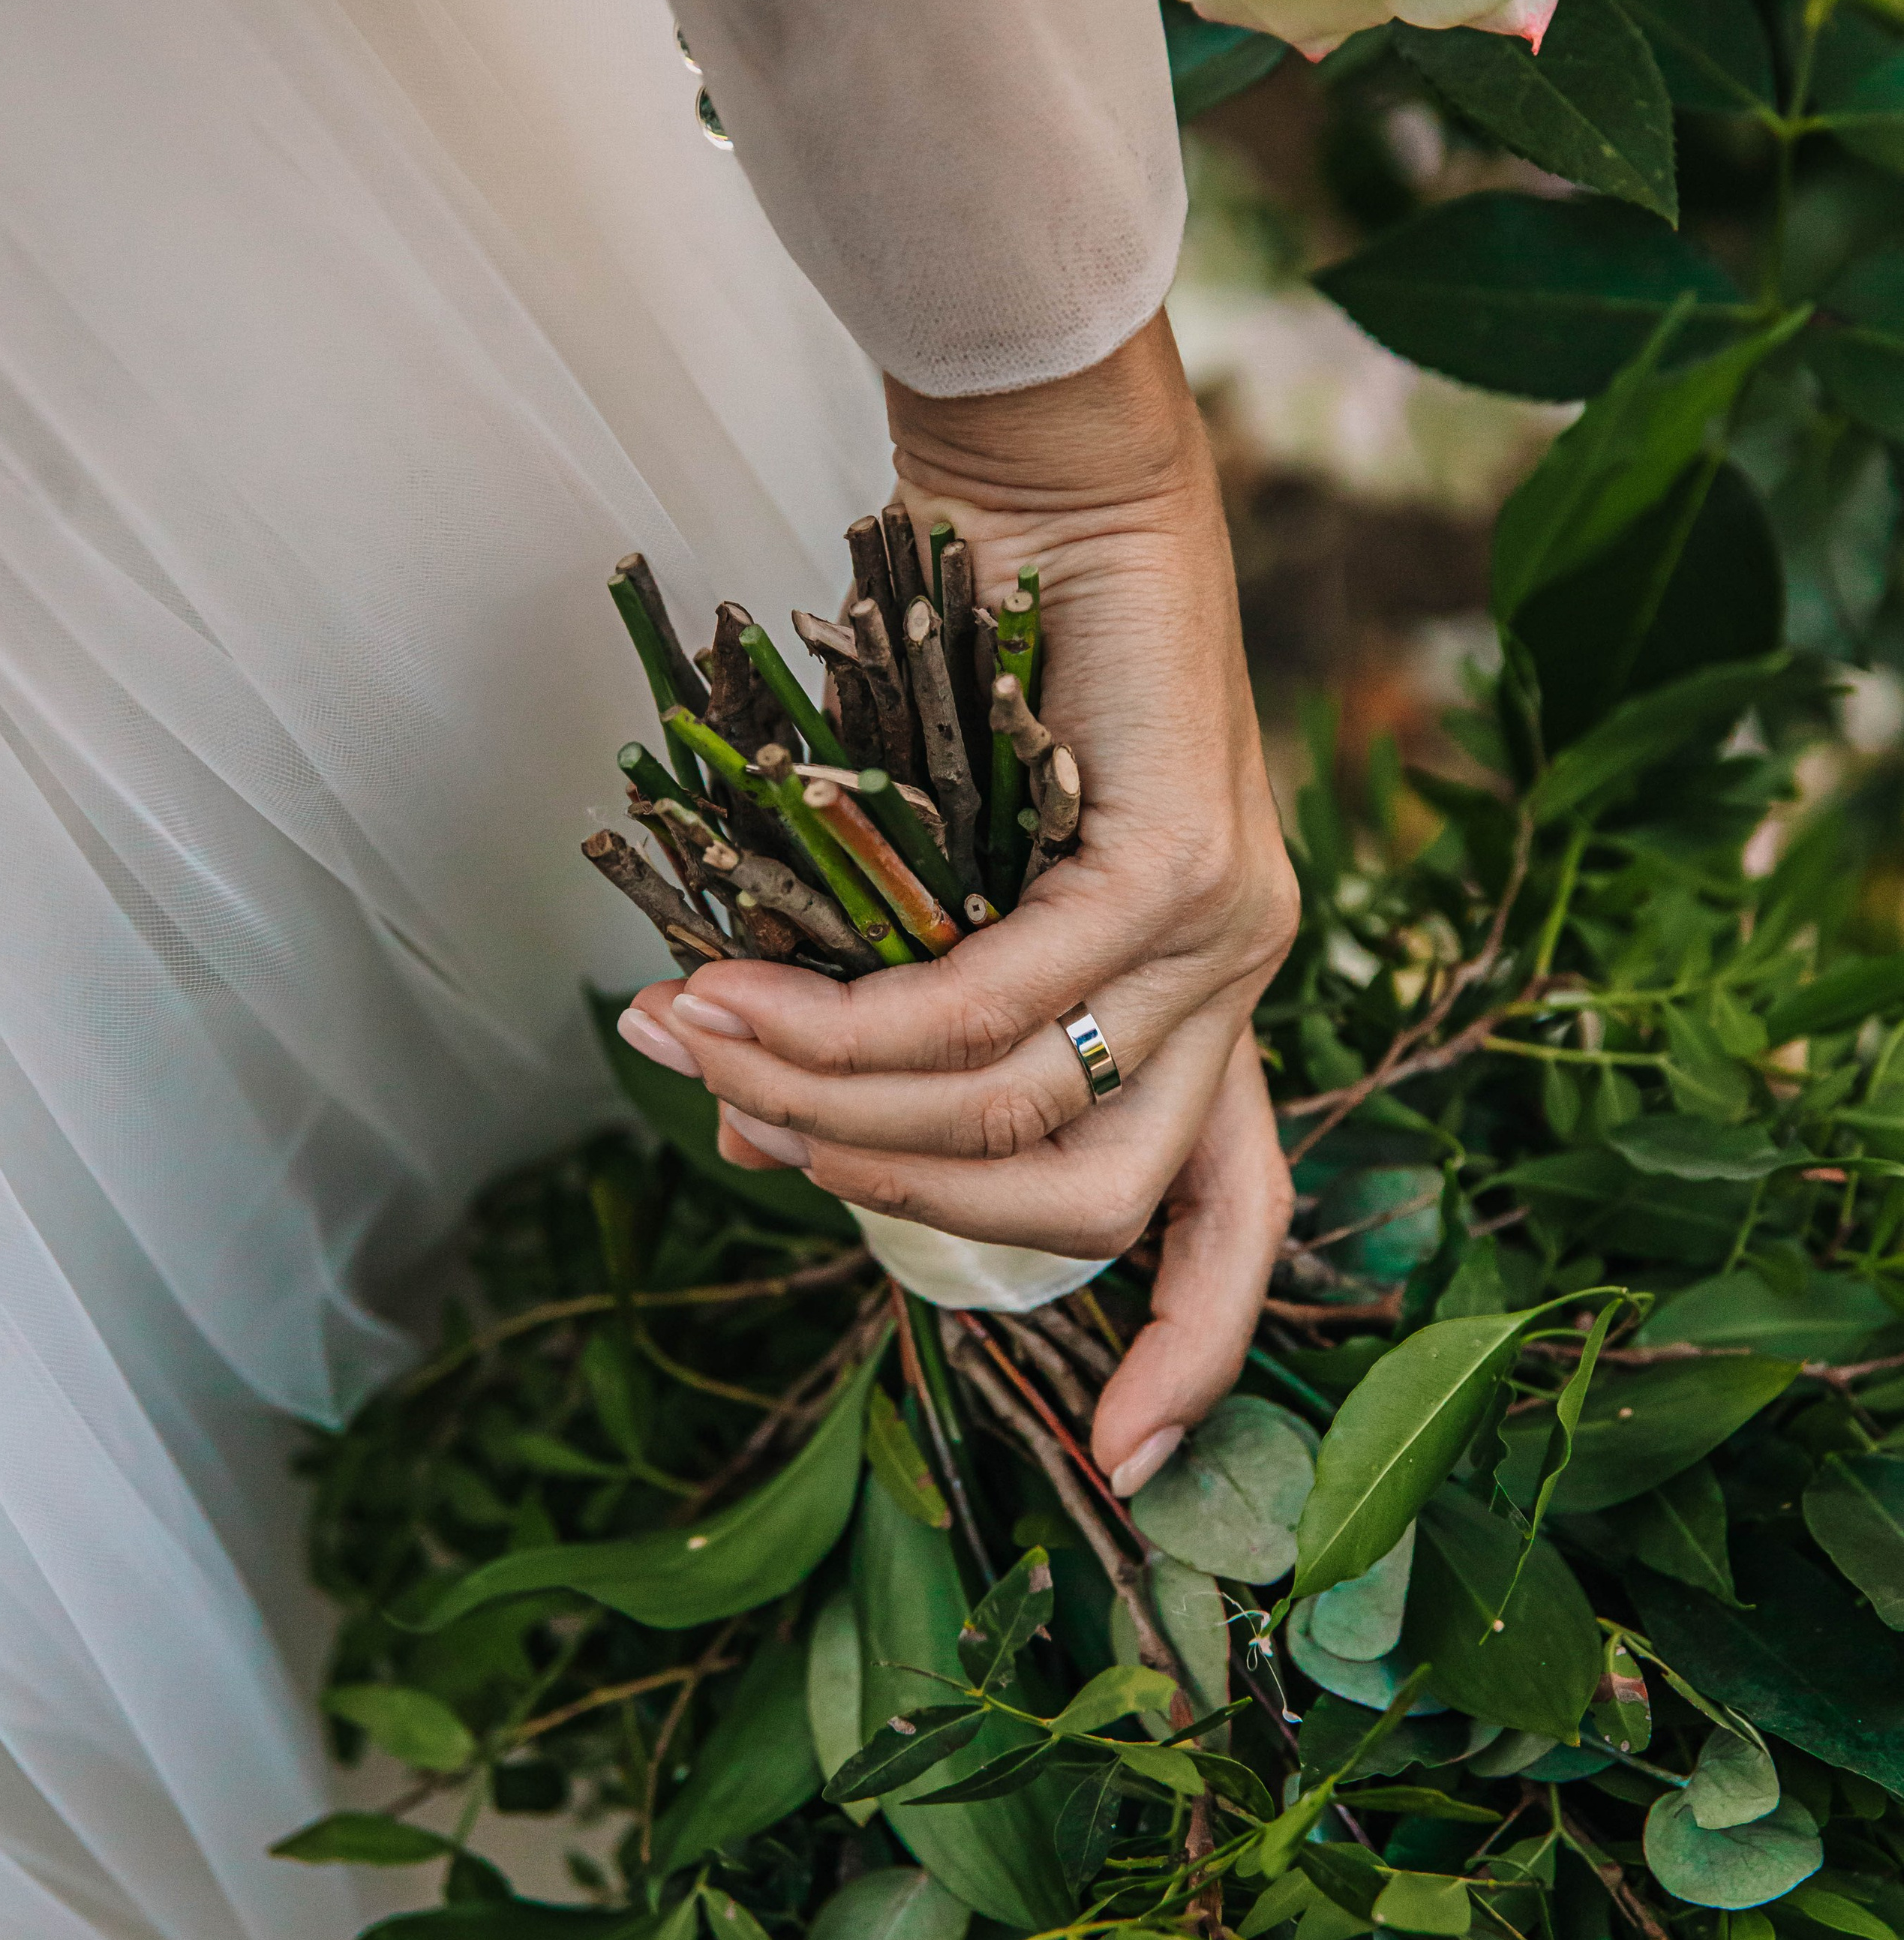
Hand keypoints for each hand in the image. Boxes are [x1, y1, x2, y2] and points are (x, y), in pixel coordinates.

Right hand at [617, 307, 1301, 1480]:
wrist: (1047, 479)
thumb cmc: (981, 672)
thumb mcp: (942, 886)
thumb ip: (896, 1024)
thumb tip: (764, 1143)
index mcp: (1208, 1004)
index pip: (1236, 1222)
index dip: (1192, 1356)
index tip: (1118, 1461)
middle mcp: (1242, 979)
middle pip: (1091, 1206)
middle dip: (897, 1198)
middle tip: (745, 1126)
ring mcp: (1228, 923)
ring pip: (1027, 1107)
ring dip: (839, 1102)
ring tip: (696, 1043)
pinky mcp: (1176, 854)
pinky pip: (998, 1000)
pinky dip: (856, 1025)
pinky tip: (743, 1001)